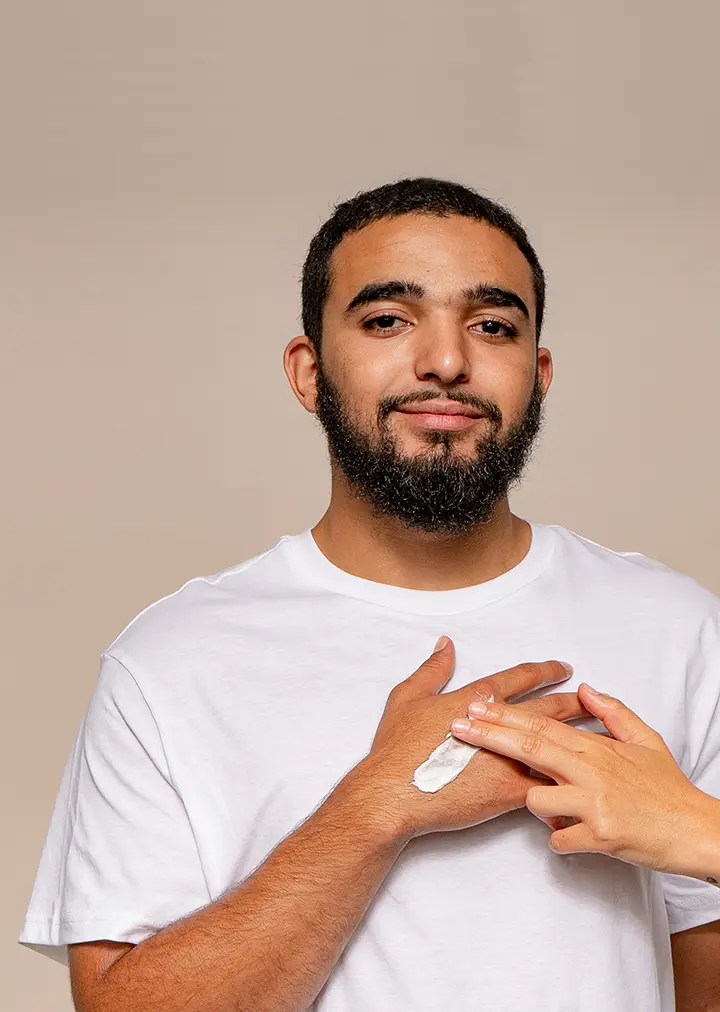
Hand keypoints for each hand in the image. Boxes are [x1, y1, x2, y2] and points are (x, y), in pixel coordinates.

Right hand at [353, 636, 586, 840]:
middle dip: (573, 702)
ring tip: (600, 738)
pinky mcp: (509, 791)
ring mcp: (507, 759)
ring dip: (577, 740)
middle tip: (592, 699)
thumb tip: (446, 645)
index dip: (543, 672)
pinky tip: (581, 784)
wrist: (394, 792)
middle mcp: (499, 725)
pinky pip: (545, 785)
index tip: (562, 669)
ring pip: (554, 745)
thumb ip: (432, 670)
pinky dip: (564, 784)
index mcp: (476, 699)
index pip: (519, 679)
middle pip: (548, 710)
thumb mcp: (406, 697)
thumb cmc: (397, 748)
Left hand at [449, 682, 719, 876]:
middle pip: (529, 750)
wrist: (697, 830)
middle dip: (489, 737)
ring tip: (556, 807)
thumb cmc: (667, 788)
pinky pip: (558, 839)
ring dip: (536, 804)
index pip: (541, 725)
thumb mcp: (645, 740)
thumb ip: (612, 713)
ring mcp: (594, 804)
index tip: (476, 705)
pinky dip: (560, 839)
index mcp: (597, 748)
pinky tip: (572, 835)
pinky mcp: (600, 837)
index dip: (505, 715)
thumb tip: (584, 689)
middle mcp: (591, 772)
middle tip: (458, 728)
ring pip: (537, 800)